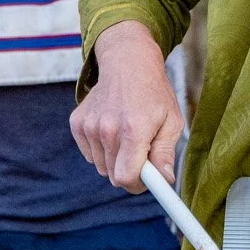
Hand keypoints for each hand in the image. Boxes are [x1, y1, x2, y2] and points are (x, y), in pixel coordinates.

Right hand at [70, 19, 183, 191]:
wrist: (127, 63)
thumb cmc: (154, 94)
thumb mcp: (171, 121)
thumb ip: (166, 153)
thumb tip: (165, 180)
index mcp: (133, 130)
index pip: (126, 178)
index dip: (139, 185)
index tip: (148, 180)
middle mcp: (107, 129)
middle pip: (114, 176)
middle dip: (130, 171)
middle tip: (141, 151)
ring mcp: (89, 126)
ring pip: (101, 167)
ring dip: (115, 159)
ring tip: (127, 135)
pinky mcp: (77, 124)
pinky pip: (90, 154)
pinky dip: (101, 149)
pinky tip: (112, 129)